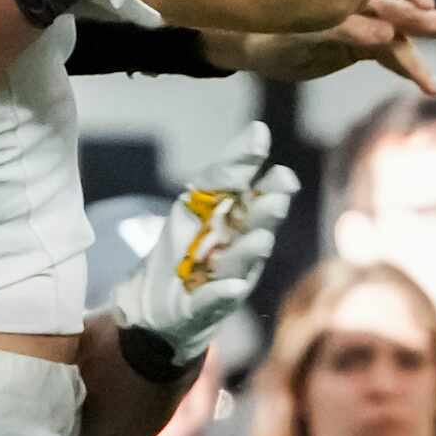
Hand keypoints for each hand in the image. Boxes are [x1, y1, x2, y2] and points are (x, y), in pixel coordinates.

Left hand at [110, 120, 298, 365]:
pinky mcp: (209, 306)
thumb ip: (226, 172)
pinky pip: (216, 299)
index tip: (258, 135)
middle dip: (266, 209)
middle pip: (254, 224)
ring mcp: (228, 277)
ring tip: (259, 238)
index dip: (247, 162)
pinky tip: (232, 286)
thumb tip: (259, 129)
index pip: (242, 184)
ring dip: (249, 251)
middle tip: (278, 188)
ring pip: (241, 262)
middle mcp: (238, 244)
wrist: (157, 305)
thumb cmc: (183, 248)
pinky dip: (222, 293)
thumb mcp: (195, 205)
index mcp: (233, 214)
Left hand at [218, 0, 435, 95]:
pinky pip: (395, 54)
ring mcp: (369, 21)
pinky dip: (411, 67)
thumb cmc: (271, 28)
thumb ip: (345, 30)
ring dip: (434, 36)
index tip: (422, 7)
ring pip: (407, 29)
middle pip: (406, 3)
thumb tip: (388, 36)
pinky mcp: (367, 45)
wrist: (254, 45)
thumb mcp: (303, 31)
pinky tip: (431, 85)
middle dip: (435, 17)